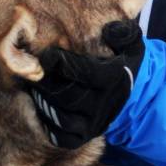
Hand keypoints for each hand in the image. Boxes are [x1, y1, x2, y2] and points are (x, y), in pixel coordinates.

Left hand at [31, 20, 144, 147]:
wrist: (135, 99)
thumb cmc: (125, 65)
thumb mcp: (132, 46)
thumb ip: (124, 34)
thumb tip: (110, 28)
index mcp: (113, 80)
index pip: (83, 72)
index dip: (61, 63)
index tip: (47, 55)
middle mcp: (102, 105)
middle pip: (67, 94)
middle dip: (45, 81)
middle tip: (31, 70)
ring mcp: (92, 124)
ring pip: (60, 116)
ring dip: (43, 100)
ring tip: (32, 86)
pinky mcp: (83, 137)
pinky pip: (59, 135)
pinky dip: (46, 122)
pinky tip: (38, 106)